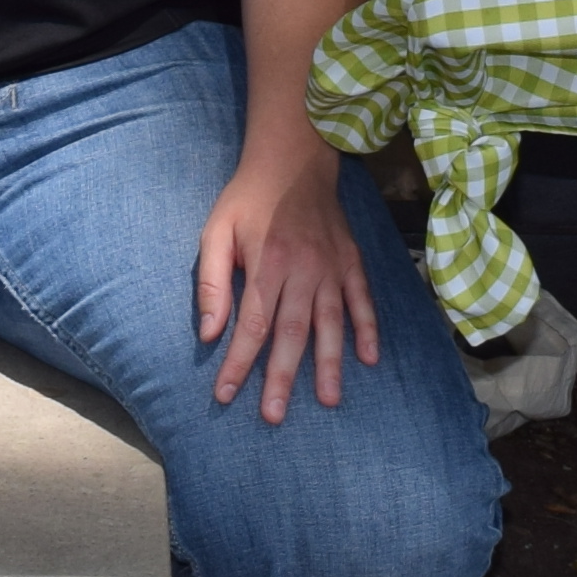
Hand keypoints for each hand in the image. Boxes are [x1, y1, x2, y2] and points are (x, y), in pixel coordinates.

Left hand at [193, 137, 377, 422]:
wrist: (293, 160)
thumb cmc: (247, 199)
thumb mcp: (215, 231)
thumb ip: (211, 282)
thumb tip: (207, 332)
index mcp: (267, 264)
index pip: (251, 325)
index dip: (238, 363)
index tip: (224, 394)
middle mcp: (303, 270)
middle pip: (292, 333)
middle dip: (281, 377)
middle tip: (273, 416)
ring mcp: (331, 267)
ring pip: (331, 324)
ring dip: (328, 364)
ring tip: (326, 400)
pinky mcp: (351, 262)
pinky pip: (362, 300)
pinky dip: (368, 329)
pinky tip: (368, 359)